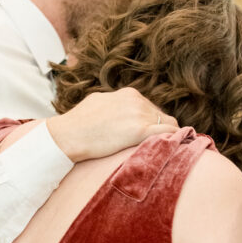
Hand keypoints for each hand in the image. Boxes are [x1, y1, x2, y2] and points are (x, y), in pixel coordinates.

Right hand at [46, 88, 177, 161]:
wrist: (68, 134)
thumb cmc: (77, 123)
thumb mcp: (98, 102)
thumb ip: (113, 104)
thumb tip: (116, 111)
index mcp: (128, 94)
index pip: (149, 107)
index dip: (149, 122)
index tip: (145, 135)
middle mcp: (136, 101)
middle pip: (160, 116)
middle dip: (157, 129)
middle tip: (153, 145)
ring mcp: (139, 115)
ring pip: (168, 124)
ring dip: (165, 136)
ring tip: (162, 149)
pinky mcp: (140, 131)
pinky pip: (169, 132)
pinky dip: (173, 139)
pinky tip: (172, 148)